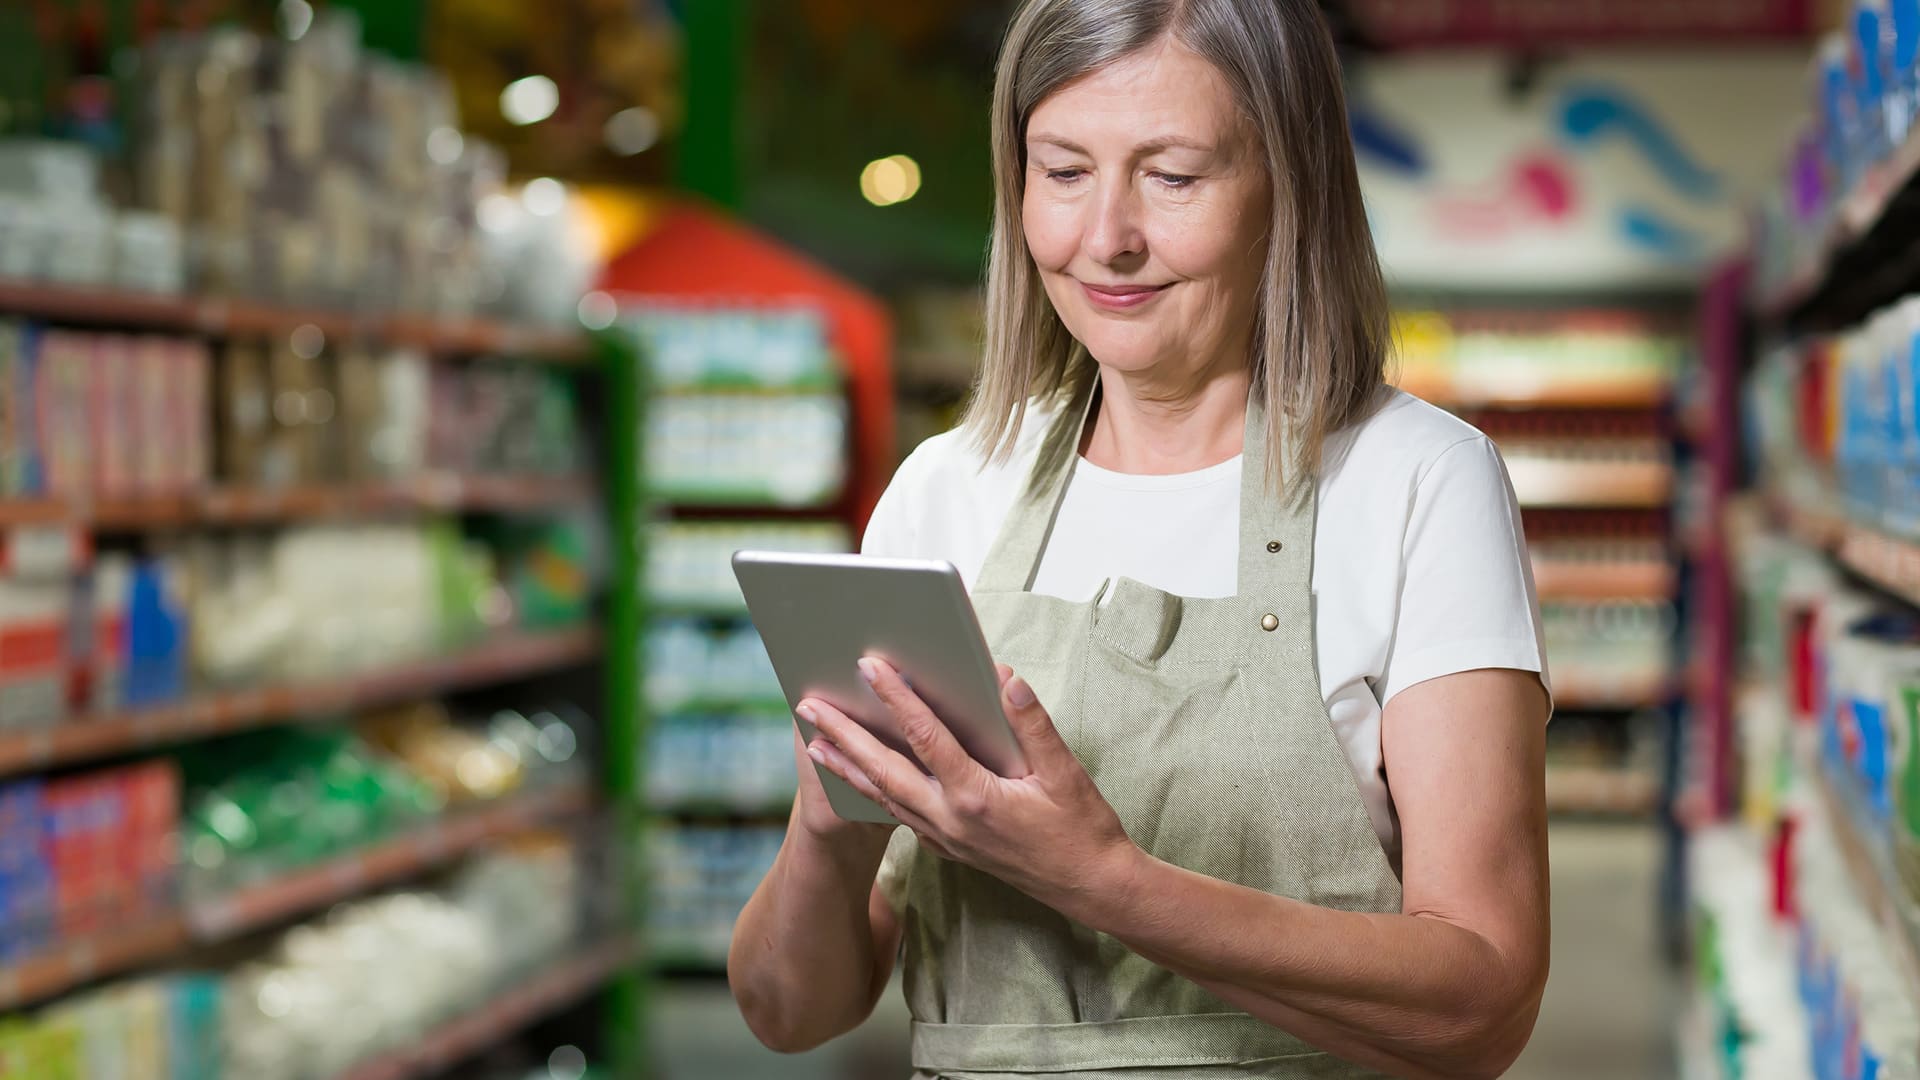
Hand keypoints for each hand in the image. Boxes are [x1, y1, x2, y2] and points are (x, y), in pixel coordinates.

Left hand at [798, 658, 1138, 910]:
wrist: (1090, 887)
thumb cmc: (1082, 828)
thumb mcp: (1065, 773)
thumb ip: (1033, 724)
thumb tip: (1006, 678)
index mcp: (976, 798)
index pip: (925, 739)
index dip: (896, 699)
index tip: (869, 666)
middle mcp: (950, 821)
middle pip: (883, 772)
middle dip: (842, 737)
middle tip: (807, 707)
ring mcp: (946, 839)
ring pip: (884, 798)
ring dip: (847, 767)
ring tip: (815, 741)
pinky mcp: (950, 848)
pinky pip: (899, 816)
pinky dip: (872, 793)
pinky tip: (859, 777)